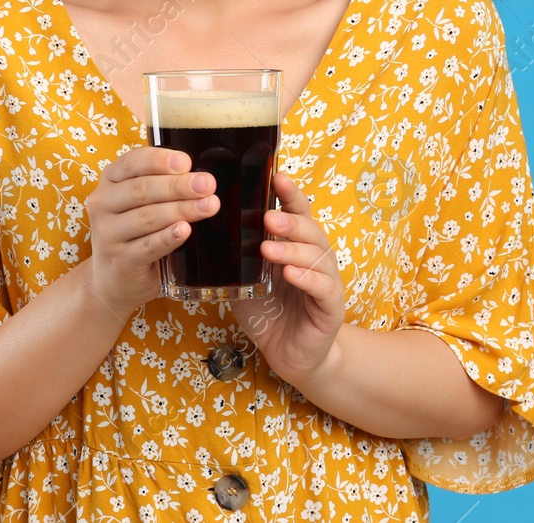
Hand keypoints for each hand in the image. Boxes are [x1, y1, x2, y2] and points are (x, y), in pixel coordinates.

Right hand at [84, 146, 219, 314]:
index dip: (159, 160)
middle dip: (178, 186)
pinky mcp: (121, 260)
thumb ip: (161, 184)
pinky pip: (148, 246)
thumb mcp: (139, 202)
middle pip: (142, 190)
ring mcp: (109, 234)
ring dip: (181, 209)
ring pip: (147, 217)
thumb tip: (199, 178)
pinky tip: (185, 230)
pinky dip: (168, 237)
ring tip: (208, 206)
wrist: (113, 279)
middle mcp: (103, 204)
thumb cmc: (134, 232)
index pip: (132, 162)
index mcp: (110, 180)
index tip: (186, 162)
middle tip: (207, 184)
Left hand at [230, 170, 345, 386]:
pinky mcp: (332, 306)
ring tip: (268, 248)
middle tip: (266, 219)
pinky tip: (291, 273)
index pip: (297, 213)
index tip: (278, 177)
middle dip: (289, 221)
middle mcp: (315, 257)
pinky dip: (307, 278)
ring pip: (317, 256)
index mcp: (296, 245)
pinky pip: (323, 287)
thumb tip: (201, 233)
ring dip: (292, 249)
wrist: (291, 356)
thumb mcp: (245, 282)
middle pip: (310, 230)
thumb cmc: (268, 313)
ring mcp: (327, 280)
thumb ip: (233, 259)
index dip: (290, 195)